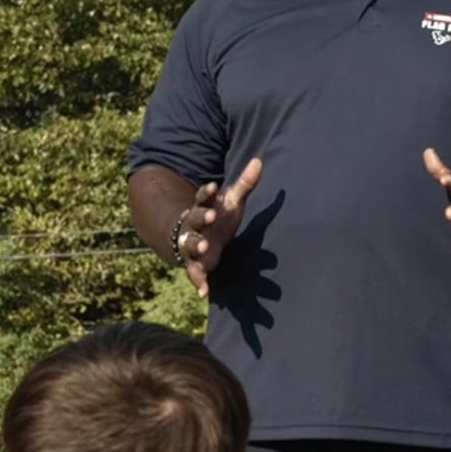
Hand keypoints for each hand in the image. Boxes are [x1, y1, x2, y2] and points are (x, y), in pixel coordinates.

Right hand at [175, 158, 263, 297]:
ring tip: (206, 247)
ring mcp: (192, 245)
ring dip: (197, 245)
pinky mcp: (196, 264)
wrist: (196, 237)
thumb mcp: (231, 201)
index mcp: (203, 208)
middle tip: (211, 216)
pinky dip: (199, 282)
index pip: (202, 197)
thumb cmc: (218, 217)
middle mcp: (194, 226)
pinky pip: (195, 273)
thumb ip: (244, 184)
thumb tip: (259, 160)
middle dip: (201, 217)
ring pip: (191, 244)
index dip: (206, 192)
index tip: (212, 186)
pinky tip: (204, 291)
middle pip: (194, 219)